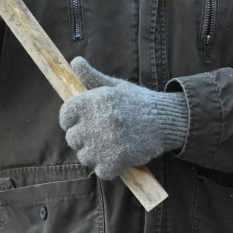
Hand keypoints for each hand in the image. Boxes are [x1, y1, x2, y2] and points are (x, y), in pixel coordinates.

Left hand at [58, 58, 190, 180]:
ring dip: (95, 154)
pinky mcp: (117, 160)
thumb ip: (92, 77)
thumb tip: (75, 61)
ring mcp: (107, 141)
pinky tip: (117, 157)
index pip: (65, 114)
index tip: (82, 122)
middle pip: (72, 138)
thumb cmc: (139, 102)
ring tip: (110, 145)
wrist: (167, 119)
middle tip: (101, 133)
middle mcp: (99, 120)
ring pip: (84, 156)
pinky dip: (108, 168)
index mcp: (96, 100)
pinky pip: (101, 170)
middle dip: (83, 137)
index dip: (70, 120)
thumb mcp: (116, 86)